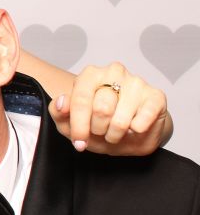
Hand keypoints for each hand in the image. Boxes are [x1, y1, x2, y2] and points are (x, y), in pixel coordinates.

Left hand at [50, 62, 171, 155]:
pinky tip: (135, 128)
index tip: (79, 142)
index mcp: (89, 75)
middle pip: (101, 110)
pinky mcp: (156, 96)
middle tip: (101, 132)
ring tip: (115, 133)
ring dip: (116, 134)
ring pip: (121, 120)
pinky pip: (143, 121)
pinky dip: (136, 131)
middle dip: (98, 130)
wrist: (133, 131)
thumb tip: (60, 102)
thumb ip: (58, 112)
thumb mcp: (71, 123)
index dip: (79, 126)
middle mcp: (113, 72)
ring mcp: (136, 82)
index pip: (80, 100)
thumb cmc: (99, 123)